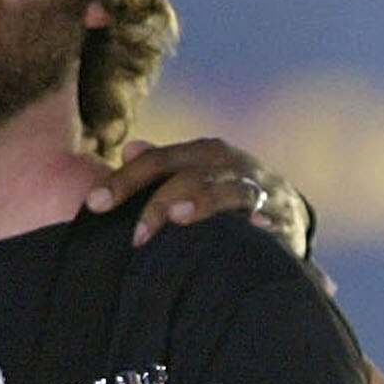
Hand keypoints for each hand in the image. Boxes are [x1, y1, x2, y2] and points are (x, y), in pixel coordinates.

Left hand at [83, 136, 312, 257]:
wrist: (288, 213)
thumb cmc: (226, 197)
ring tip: (179, 218)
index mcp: (208, 154)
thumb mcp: (194, 175)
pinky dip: (265, 221)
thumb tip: (130, 148)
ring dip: (205, 202)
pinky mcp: (288, 219)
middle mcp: (236, 166)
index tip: (95, 204)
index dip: (125, 180)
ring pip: (232, 192)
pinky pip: (276, 219)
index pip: (160, 160)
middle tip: (135, 235)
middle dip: (159, 201)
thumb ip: (162, 166)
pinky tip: (255, 228)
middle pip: (192, 175)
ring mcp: (264, 191)